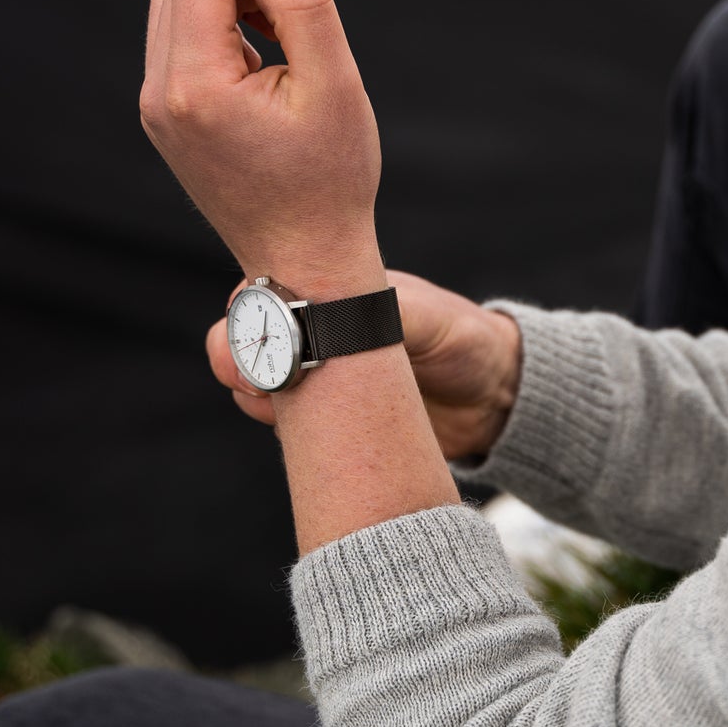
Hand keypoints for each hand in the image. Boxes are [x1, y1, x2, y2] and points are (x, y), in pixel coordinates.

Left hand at [140, 0, 382, 288]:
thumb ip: (303, 8)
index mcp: (196, 88)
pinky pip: (180, 51)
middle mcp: (160, 98)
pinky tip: (265, 65)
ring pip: (175, 15)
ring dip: (228, 3)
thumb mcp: (336, 85)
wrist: (305, 259)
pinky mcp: (166, 125)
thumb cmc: (330, 178)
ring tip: (284, 33)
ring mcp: (157, 115)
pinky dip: (219, 36)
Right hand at [207, 268, 523, 459]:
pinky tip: (300, 434)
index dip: (246, 312)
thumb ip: (382, 313)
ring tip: (280, 411)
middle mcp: (311, 331)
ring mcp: (313, 378)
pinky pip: (283, 426)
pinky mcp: (324, 423)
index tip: (254, 337)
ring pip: (254, 385)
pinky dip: (280, 430)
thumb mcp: (426, 319)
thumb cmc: (460, 338)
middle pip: (243, 339)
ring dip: (254, 397)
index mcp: (329, 293)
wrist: (491, 397)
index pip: (262, 291)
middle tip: (256, 383)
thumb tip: (338, 314)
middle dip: (236, 358)